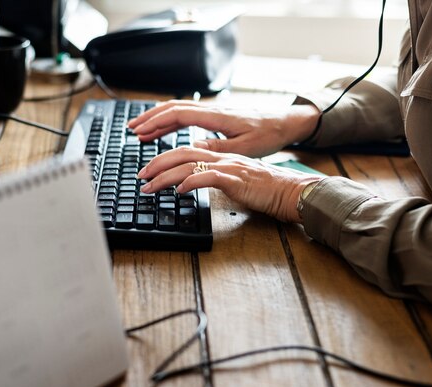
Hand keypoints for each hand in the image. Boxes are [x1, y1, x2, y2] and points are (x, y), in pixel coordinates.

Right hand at [127, 100, 320, 157]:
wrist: (283, 123)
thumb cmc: (267, 135)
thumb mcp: (243, 148)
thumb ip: (217, 148)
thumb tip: (191, 149)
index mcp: (217, 116)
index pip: (179, 114)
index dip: (157, 122)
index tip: (140, 131)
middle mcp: (212, 110)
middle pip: (173, 108)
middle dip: (150, 117)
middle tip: (131, 129)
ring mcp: (213, 112)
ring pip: (178, 110)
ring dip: (158, 118)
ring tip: (140, 130)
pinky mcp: (215, 116)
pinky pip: (186, 115)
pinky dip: (170, 121)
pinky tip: (162, 130)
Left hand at [138, 147, 323, 222]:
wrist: (290, 191)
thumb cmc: (266, 189)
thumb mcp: (236, 179)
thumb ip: (216, 175)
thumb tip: (193, 179)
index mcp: (222, 156)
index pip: (186, 150)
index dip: (164, 158)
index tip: (148, 170)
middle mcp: (223, 157)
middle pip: (182, 153)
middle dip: (156, 163)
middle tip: (140, 177)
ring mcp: (229, 167)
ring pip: (190, 164)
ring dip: (165, 175)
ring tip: (150, 186)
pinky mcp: (236, 180)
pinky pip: (209, 176)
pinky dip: (191, 181)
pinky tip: (179, 189)